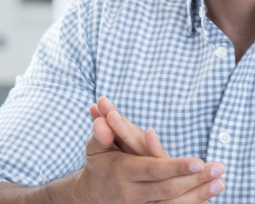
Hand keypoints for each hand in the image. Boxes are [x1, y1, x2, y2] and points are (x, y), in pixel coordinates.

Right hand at [72, 96, 224, 203]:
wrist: (94, 196)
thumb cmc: (98, 165)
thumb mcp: (95, 148)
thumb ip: (100, 134)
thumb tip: (103, 120)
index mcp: (122, 172)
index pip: (152, 170)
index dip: (175, 167)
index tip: (198, 162)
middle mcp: (133, 192)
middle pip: (168, 189)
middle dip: (196, 180)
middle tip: (219, 168)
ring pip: (174, 202)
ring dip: (200, 193)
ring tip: (221, 182)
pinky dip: (192, 201)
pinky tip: (209, 197)